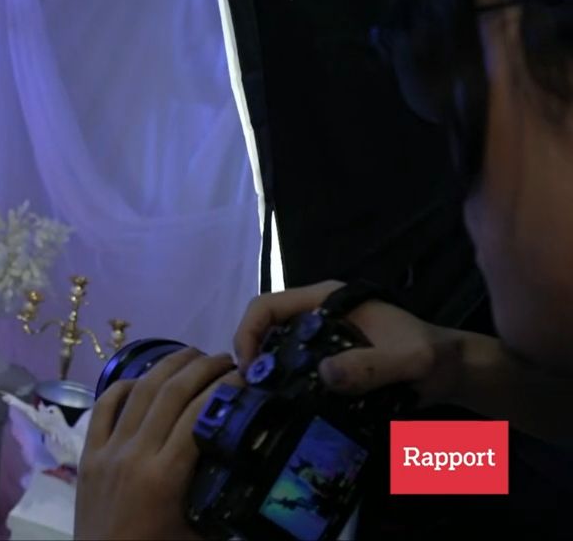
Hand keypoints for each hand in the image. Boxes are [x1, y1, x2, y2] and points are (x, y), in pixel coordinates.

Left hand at [75, 349, 239, 539]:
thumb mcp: (202, 531)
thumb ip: (223, 495)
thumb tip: (256, 465)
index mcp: (165, 476)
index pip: (199, 414)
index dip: (224, 387)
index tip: (246, 374)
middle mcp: (135, 454)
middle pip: (171, 393)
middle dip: (203, 368)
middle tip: (227, 358)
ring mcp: (107, 451)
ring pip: (138, 392)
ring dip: (168, 366)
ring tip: (194, 355)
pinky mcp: (88, 454)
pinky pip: (104, 407)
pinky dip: (124, 385)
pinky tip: (143, 377)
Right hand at [233, 280, 463, 403]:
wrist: (456, 371)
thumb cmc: (433, 357)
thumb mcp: (409, 360)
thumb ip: (373, 365)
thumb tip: (325, 374)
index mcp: (328, 299)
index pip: (267, 305)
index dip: (248, 332)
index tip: (248, 368)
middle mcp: (318, 313)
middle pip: (265, 326)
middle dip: (251, 355)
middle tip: (251, 391)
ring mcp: (322, 335)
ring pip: (275, 347)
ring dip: (265, 371)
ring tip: (263, 401)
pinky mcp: (330, 357)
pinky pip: (293, 365)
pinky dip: (283, 382)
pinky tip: (286, 405)